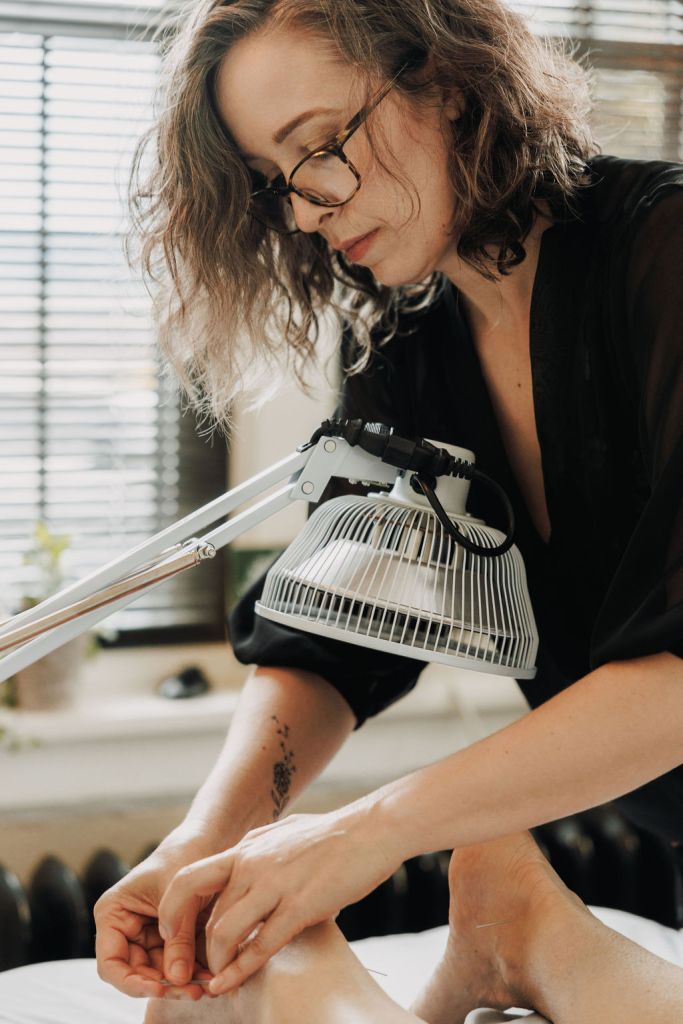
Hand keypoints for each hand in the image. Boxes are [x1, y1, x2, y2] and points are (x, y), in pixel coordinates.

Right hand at [94, 829, 218, 999]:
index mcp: (113, 913)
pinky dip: (191, 973)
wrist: (208, 841)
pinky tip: (210, 977)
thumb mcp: (179, 895)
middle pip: (136, 974)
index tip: (158, 988)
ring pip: (158, 974)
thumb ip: (177, 937)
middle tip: (193, 991)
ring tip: (207, 986)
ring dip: (181, 984)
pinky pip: (176, 965)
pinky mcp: (169, 940)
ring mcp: (147, 937)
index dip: (130, 983)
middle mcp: (125, 930)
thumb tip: (177, 979)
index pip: (111, 963)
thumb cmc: (185, 856)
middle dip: (164, 986)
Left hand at [157, 808, 400, 993]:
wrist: (373, 828)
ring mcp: (274, 882)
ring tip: (218, 979)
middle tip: (192, 967)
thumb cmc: (334, 835)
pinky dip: (240, 970)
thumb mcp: (284, 835)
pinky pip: (260, 944)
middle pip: (202, 911)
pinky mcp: (300, 904)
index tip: (175, 937)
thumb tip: (248, 870)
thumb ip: (261, 853)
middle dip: (190, 946)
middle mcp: (251, 861)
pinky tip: (230, 984)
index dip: (174, 912)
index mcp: (246, 846)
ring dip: (215, 963)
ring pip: (223, 931)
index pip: (190, 879)